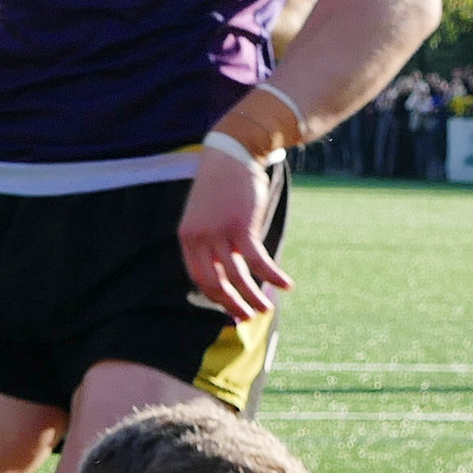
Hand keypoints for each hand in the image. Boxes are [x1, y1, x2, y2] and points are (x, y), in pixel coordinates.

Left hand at [179, 138, 292, 323]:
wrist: (232, 154)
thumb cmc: (222, 186)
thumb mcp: (207, 215)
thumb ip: (211, 242)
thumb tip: (227, 270)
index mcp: (187, 237)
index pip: (199, 278)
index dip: (215, 297)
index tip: (230, 309)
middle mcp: (199, 238)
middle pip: (215, 282)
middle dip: (232, 304)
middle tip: (247, 318)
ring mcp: (219, 232)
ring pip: (236, 275)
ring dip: (252, 296)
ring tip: (266, 308)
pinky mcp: (241, 226)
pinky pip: (257, 260)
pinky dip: (272, 274)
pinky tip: (285, 284)